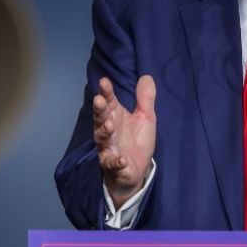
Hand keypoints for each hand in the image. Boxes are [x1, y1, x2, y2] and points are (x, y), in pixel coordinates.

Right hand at [93, 75, 155, 207]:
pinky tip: (122, 159)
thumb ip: (145, 99)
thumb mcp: (145, 118)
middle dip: (100, 109)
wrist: (136, 170)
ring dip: (104, 132)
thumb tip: (146, 76)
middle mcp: (108, 131)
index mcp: (115, 117)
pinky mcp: (113, 166)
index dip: (106, 92)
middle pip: (100, 118)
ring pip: (102, 139)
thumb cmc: (137, 140)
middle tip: (99, 100)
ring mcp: (108, 148)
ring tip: (110, 124)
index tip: (104, 81)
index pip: (109, 102)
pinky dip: (116, 162)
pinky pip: (113, 164)